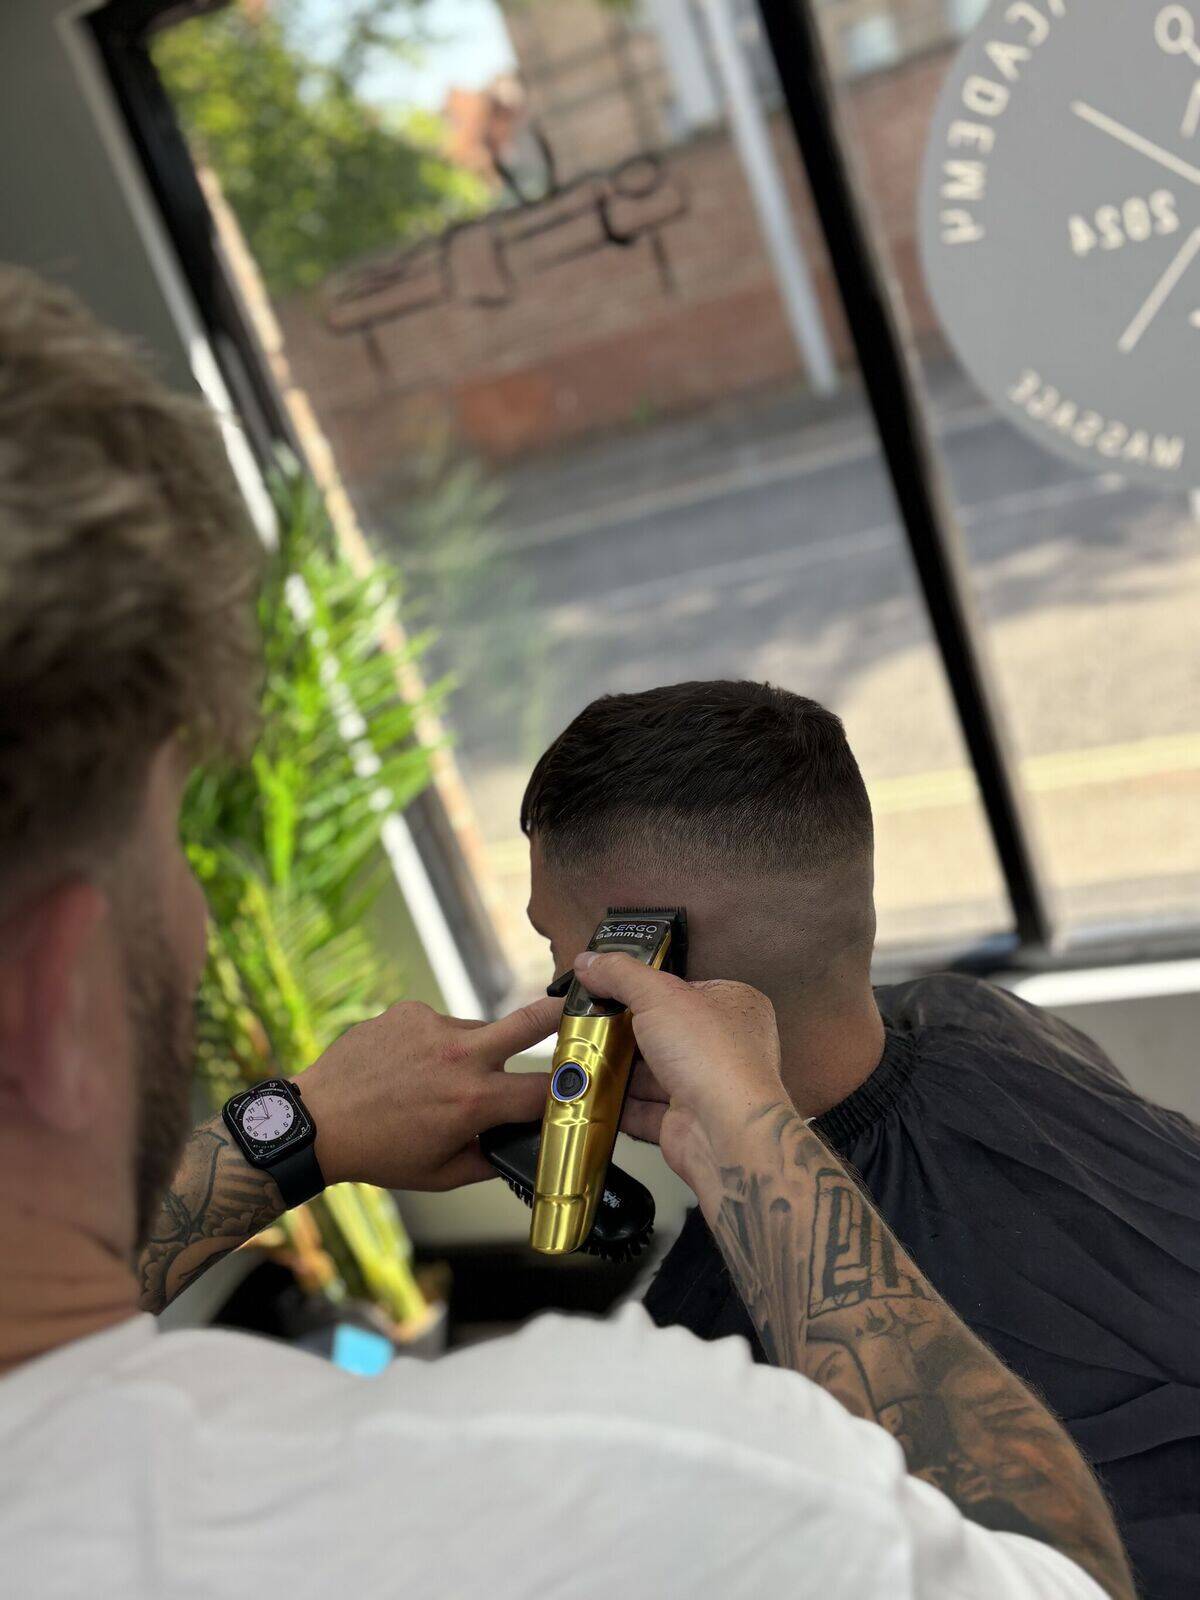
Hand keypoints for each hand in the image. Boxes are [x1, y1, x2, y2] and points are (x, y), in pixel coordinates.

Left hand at [298, 997, 559, 1190]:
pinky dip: (436, 1043)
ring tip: (438, 1080)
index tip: (581, 1086)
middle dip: (563, 1014)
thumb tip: (523, 1144)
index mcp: (474, 1101)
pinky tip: (411, 1066)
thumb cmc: (379, 1153)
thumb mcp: (443, 1175)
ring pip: (480, 1031)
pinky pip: (441, 1024)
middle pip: (533, 1021)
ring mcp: (434, 1027)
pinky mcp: (411, 1010)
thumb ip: (491, 1158)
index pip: (546, 1090)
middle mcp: (460, 1056)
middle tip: (580, 1009)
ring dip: (476, 1051)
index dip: (568, 1091)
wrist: (317, 1121)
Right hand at [572, 950, 783, 1192]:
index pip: (681, 987)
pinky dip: (617, 1102)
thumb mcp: (659, 995)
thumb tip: (592, 960)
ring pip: (650, 1072)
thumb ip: (621, 974)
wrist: (726, 1132)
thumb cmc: (715, 1057)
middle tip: (586, 1022)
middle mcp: (723, 1044)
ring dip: (617, 1067)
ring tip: (581, 1055)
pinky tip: (591, 1092)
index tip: (606, 985)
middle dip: (624, 1031)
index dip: (643, 986)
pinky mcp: (684, 1121)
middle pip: (661, 1031)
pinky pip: (643, 1108)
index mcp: (732, 1003)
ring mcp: (704, 1084)